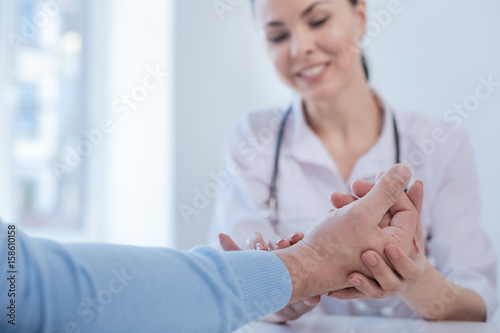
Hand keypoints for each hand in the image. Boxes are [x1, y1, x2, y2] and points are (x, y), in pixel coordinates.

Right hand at [219, 232, 321, 322]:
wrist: (274, 310)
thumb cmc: (291, 301)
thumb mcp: (300, 302)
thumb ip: (307, 300)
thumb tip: (315, 299)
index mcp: (291, 256)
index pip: (293, 242)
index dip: (295, 237)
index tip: (297, 237)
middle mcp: (275, 253)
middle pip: (275, 240)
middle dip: (278, 240)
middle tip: (282, 244)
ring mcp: (258, 257)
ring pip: (256, 242)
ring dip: (257, 242)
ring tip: (259, 249)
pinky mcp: (243, 264)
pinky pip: (234, 252)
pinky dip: (228, 244)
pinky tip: (222, 236)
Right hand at [274, 163, 419, 302]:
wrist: (302, 270)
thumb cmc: (331, 246)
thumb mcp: (361, 212)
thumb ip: (386, 190)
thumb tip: (406, 168)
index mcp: (397, 245)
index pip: (406, 209)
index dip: (391, 190)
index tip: (373, 178)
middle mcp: (387, 253)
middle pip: (386, 214)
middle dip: (366, 197)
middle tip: (349, 187)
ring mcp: (370, 255)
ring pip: (369, 220)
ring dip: (353, 205)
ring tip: (333, 200)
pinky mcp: (355, 254)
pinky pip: (357, 230)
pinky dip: (346, 218)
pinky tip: (331, 213)